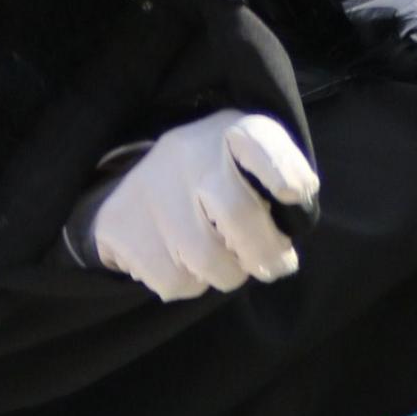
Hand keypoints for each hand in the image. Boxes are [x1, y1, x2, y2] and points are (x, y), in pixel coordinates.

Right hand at [78, 109, 319, 300]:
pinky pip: (173, 280)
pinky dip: (189, 284)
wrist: (135, 185)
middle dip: (266, 254)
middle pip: (236, 213)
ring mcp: (149, 188)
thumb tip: (298, 213)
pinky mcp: (118, 224)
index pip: (256, 139)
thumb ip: (283, 179)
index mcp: (228, 131)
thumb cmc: (216, 178)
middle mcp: (186, 152)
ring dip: (227, 274)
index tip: (294, 192)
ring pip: (207, 259)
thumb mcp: (250, 161)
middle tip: (275, 266)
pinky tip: (184, 262)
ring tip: (224, 262)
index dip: (281, 167)